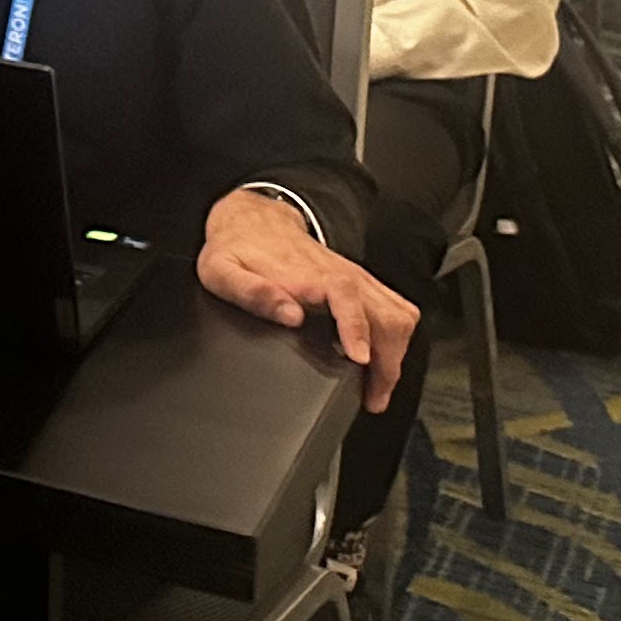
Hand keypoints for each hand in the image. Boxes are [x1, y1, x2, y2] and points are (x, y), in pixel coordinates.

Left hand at [199, 187, 419, 409]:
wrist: (254, 223)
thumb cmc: (237, 249)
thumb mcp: (222, 271)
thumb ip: (251, 292)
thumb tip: (289, 314)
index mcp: (308, 274)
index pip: (346, 296)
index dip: (357, 327)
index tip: (361, 359)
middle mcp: (340, 274)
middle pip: (385, 313)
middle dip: (386, 360)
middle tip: (372, 397)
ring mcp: (355, 278)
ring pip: (399, 314)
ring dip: (396, 354)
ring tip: (379, 388)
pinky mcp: (361, 282)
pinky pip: (397, 308)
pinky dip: (398, 338)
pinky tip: (382, 359)